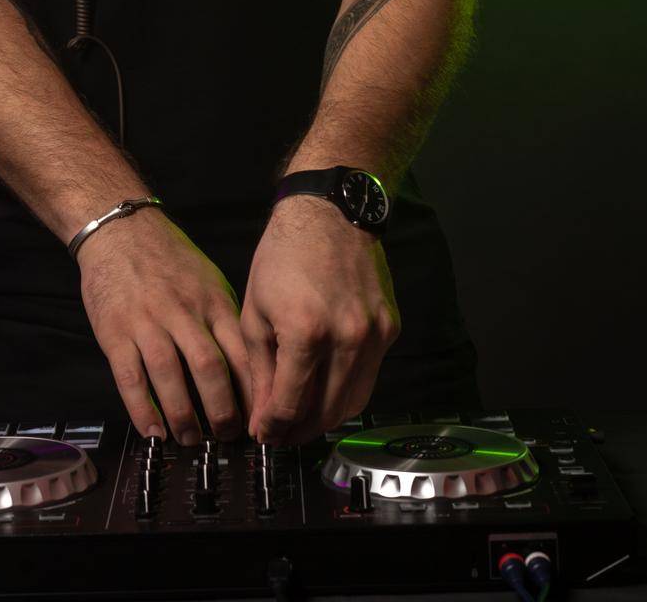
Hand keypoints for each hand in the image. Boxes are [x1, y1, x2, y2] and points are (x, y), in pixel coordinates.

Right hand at [78, 206, 252, 444]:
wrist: (120, 229)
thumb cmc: (168, 256)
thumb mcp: (208, 279)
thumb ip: (224, 319)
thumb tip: (247, 364)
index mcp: (211, 300)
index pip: (240, 350)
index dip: (253, 390)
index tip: (261, 416)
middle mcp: (182, 311)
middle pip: (210, 367)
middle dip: (222, 410)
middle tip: (229, 436)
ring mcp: (147, 322)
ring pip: (170, 376)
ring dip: (184, 417)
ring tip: (192, 439)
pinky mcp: (115, 332)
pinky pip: (131, 377)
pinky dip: (143, 409)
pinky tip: (154, 430)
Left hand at [241, 195, 400, 444]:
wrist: (330, 211)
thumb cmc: (284, 254)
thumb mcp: (257, 309)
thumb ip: (261, 368)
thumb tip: (264, 417)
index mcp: (306, 332)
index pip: (290, 405)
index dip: (272, 428)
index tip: (262, 434)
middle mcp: (347, 338)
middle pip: (326, 414)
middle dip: (299, 432)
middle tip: (280, 433)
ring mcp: (374, 334)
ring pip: (354, 402)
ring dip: (326, 418)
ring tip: (302, 417)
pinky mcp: (389, 328)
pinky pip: (369, 375)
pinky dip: (347, 388)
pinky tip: (326, 384)